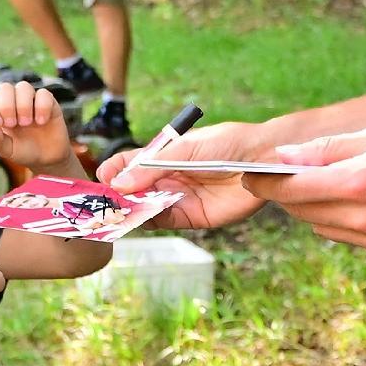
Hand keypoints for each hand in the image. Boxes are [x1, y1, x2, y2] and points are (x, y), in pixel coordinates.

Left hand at [0, 80, 74, 168]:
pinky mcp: (49, 102)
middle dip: (6, 105)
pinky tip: (41, 122)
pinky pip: (44, 93)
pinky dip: (41, 107)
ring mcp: (31, 100)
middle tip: (12, 124)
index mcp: (0, 111)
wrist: (47, 158)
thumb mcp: (8, 150)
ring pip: (23, 86)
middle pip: (5, 88)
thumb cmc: (24, 151)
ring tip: (26, 123)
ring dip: (23, 105)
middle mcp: (14, 102)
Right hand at [96, 119, 272, 229]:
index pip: (130, 163)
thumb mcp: (186, 148)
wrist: (262, 159)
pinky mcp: (193, 217)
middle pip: (134, 189)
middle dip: (117, 195)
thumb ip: (153, 166)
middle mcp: (168, 178)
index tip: (102, 179)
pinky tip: (140, 218)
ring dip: (130, 210)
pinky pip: (165, 221)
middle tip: (102, 202)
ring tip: (116, 212)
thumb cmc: (227, 143)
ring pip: (146, 207)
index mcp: (165, 156)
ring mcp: (179, 198)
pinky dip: (150, 221)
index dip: (114, 171)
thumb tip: (120, 183)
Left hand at [247, 123, 365, 263]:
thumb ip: (328, 150)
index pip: (290, 189)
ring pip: (324, 227)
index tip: (250, 175)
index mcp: (358, 184)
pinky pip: (352, 239)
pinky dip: (349, 222)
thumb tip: (283, 157)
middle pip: (302, 212)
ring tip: (344, 184)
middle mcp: (363, 220)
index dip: (264, 182)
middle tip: (293, 174)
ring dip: (320, 208)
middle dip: (291, 193)